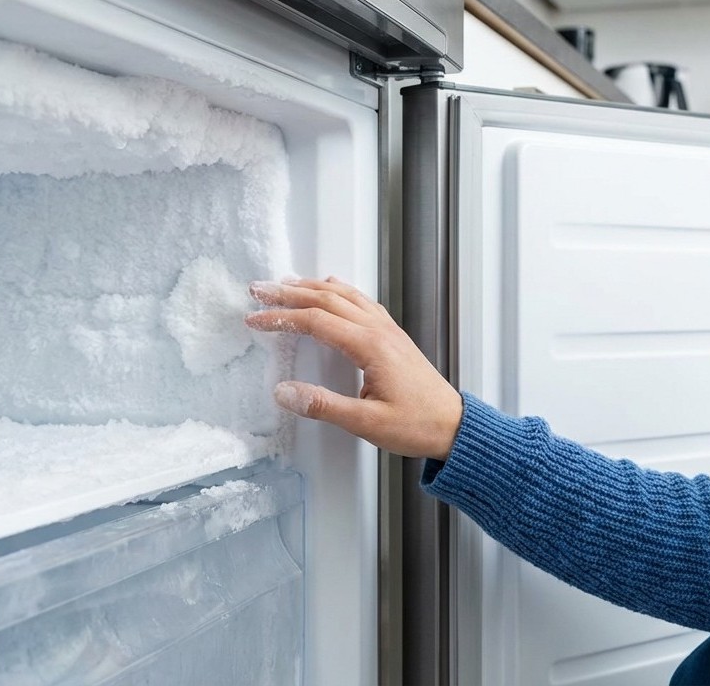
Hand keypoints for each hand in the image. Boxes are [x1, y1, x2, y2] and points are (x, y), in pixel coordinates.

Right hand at [245, 277, 463, 459]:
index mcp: (370, 346)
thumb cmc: (417, 425)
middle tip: (259, 290)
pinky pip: (362, 302)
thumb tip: (283, 392)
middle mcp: (379, 330)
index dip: (282, 318)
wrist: (454, 426)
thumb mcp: (366, 423)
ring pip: (346, 296)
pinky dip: (339, 291)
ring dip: (313, 287)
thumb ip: (323, 406)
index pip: (316, 321)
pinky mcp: (394, 337)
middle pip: (328, 300)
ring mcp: (388, 330)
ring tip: (286, 283)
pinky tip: (332, 289)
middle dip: (290, 293)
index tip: (254, 320)